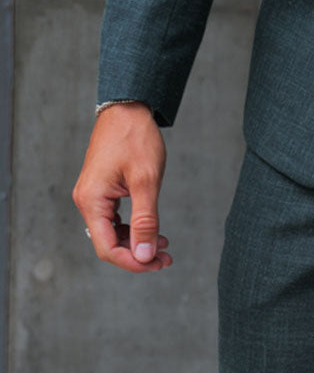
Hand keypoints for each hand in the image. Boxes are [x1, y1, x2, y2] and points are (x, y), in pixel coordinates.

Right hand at [73, 102, 172, 272]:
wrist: (128, 109)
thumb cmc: (136, 139)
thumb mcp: (146, 182)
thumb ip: (145, 222)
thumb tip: (145, 255)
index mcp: (92, 200)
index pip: (107, 248)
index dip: (133, 262)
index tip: (158, 263)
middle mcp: (87, 201)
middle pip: (108, 245)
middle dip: (138, 256)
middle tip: (167, 258)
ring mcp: (93, 197)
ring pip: (112, 235)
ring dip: (137, 245)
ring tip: (164, 246)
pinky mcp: (102, 192)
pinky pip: (114, 222)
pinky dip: (133, 231)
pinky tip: (153, 232)